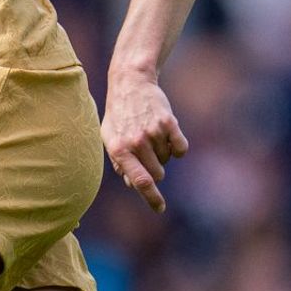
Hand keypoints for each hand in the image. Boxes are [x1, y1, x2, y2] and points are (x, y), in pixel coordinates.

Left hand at [100, 68, 187, 212]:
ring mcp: (153, 132)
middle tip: (147, 152)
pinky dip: (177, 147)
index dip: (151, 198)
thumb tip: (133, 185)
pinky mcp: (169, 123)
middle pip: (157, 174)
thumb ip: (120, 163)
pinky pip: (181, 149)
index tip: (160, 208)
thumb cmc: (119, 114)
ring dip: (163, 154)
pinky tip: (168, 134)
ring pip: (168, 160)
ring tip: (151, 135)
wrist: (130, 83)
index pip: (139, 181)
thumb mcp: (109, 138)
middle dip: (155, 169)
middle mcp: (135, 142)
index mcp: (118, 150)